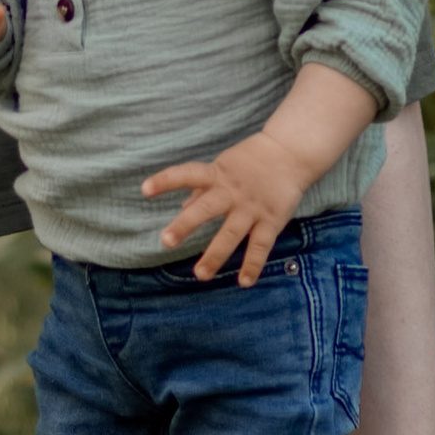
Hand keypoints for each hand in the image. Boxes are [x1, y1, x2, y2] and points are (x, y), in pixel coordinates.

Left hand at [142, 125, 315, 283]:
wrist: (290, 152)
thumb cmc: (250, 161)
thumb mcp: (223, 167)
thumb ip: (202, 188)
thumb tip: (181, 206)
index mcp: (217, 175)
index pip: (187, 174)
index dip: (166, 181)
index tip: (144, 189)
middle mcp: (231, 191)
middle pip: (206, 208)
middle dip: (185, 224)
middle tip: (166, 241)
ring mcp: (251, 207)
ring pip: (231, 233)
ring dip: (215, 254)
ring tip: (201, 274)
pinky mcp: (271, 220)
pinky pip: (260, 245)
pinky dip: (253, 264)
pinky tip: (244, 282)